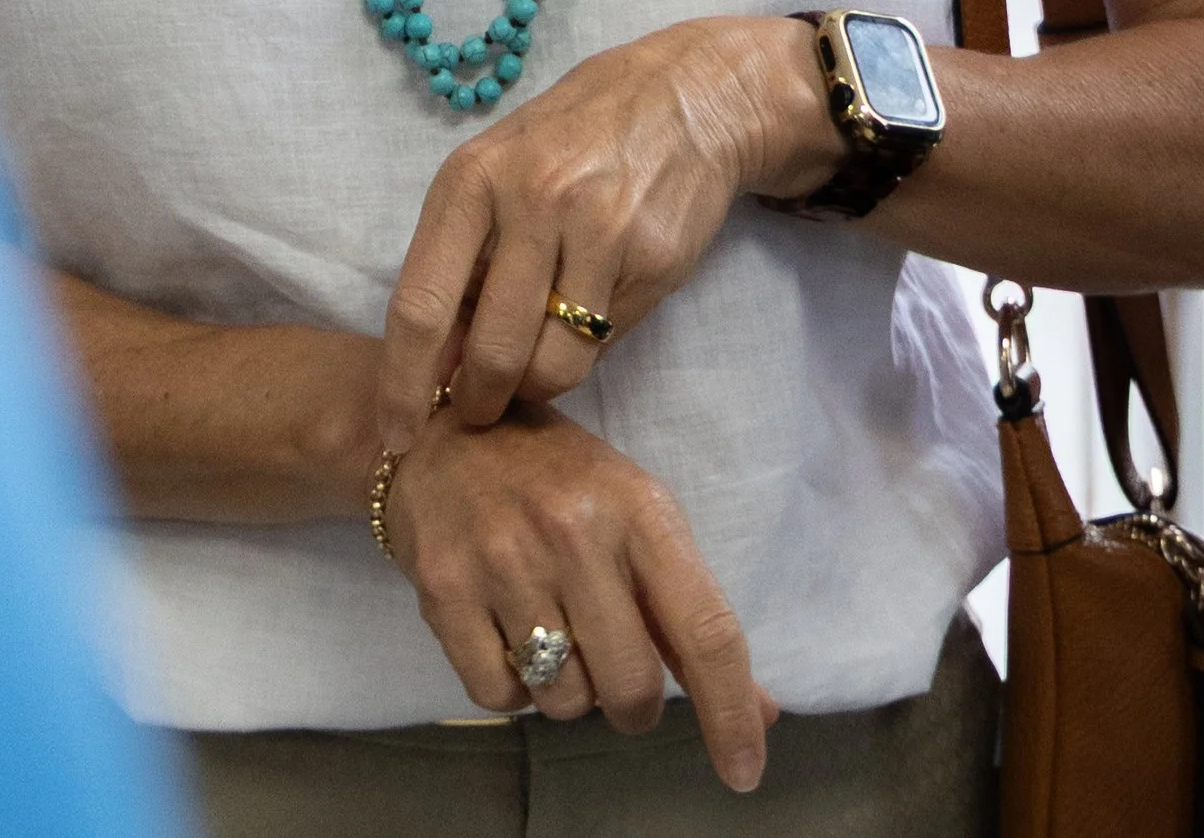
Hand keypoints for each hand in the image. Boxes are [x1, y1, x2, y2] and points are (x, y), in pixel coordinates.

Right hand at [378, 397, 780, 791]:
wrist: (446, 430)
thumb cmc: (559, 480)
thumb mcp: (637, 519)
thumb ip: (691, 616)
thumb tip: (758, 715)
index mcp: (639, 509)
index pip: (705, 630)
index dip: (730, 712)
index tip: (745, 771)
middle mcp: (575, 531)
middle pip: (631, 687)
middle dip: (631, 703)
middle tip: (612, 665)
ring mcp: (505, 559)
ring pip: (565, 700)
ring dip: (567, 688)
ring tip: (549, 627)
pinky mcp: (445, 587)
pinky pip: (500, 696)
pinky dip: (512, 686)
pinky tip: (505, 630)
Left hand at [380, 15, 830, 441]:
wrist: (682, 97)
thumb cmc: (568, 141)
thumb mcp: (497, 173)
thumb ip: (464, 260)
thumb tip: (434, 366)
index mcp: (471, 178)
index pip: (419, 303)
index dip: (402, 382)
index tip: (395, 434)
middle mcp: (531, 200)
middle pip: (490, 350)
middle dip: (478, 402)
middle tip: (477, 412)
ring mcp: (597, 229)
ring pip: (554, 363)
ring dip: (537, 386)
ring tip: (533, 366)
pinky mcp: (650, 259)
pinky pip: (606, 342)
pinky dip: (589, 348)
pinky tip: (590, 311)